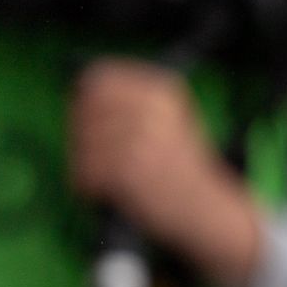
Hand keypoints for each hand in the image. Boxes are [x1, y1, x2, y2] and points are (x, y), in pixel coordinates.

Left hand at [68, 59, 262, 286]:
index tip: (95, 119)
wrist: (206, 209)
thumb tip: (79, 91)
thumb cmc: (181, 168)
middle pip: (85, 109)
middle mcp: (152, 110)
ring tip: (115, 177)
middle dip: (85, 134)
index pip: (100, 77)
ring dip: (89, 164)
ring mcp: (140, 139)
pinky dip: (90, 185)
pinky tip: (114, 191)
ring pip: (82, 142)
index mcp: (163, 91)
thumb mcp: (168, 119)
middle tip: (106, 157)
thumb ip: (128, 102)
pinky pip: (85, 170)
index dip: (88, 99)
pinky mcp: (128, 169)